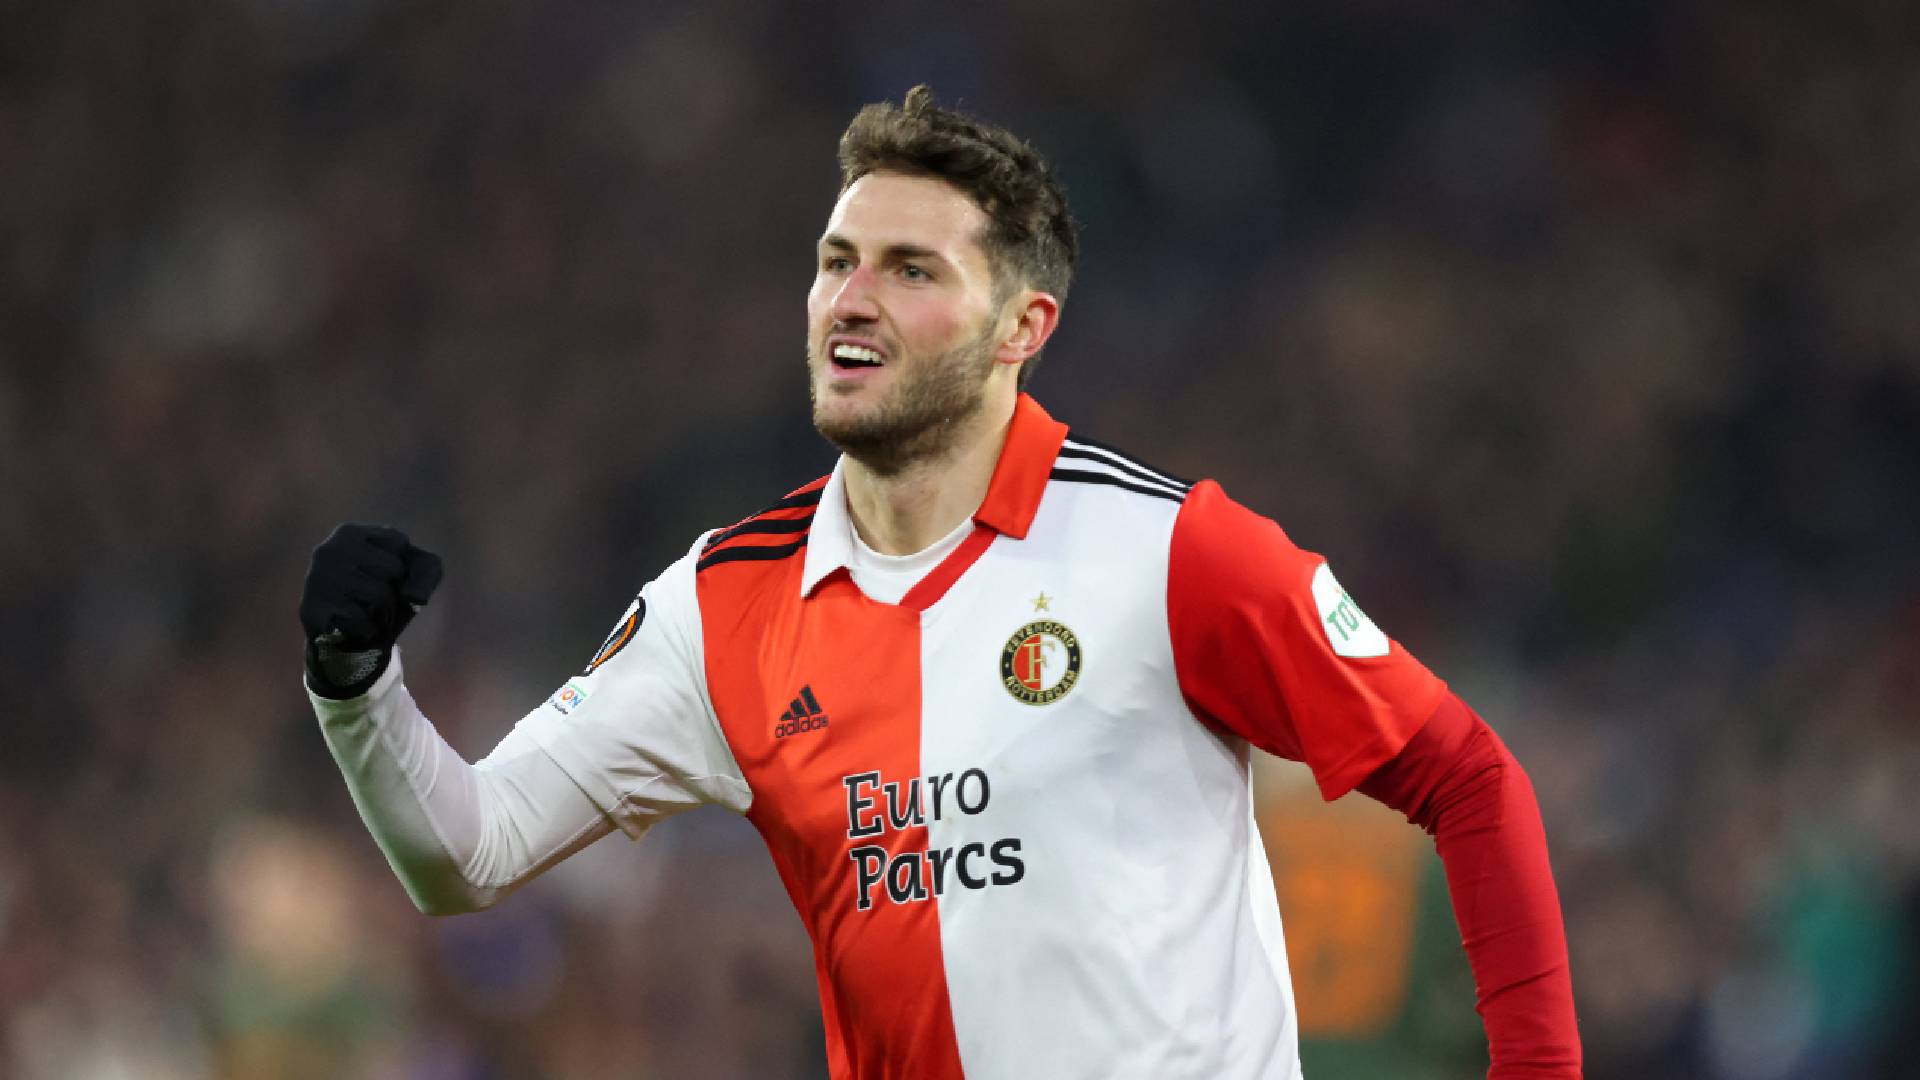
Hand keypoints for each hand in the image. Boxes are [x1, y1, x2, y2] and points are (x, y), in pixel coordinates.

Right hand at [300, 524, 442, 694]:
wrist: (349, 645)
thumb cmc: (383, 599)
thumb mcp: (413, 576)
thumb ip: (428, 571)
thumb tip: (413, 597)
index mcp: (349, 533)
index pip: (399, 541)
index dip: (402, 565)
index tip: (384, 575)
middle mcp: (329, 550)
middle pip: (392, 569)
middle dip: (393, 591)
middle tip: (374, 601)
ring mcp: (318, 580)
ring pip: (380, 594)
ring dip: (383, 613)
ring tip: (365, 613)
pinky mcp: (312, 610)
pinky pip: (363, 620)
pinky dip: (368, 629)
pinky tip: (352, 626)